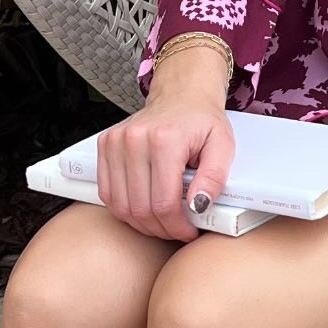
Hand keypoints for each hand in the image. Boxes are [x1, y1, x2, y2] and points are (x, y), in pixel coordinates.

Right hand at [96, 93, 235, 241]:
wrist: (181, 96)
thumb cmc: (201, 121)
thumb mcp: (222, 146)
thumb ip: (214, 178)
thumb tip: (199, 205)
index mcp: (164, 140)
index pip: (164, 202)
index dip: (177, 226)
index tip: (189, 231)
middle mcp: (134, 139)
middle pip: (140, 208)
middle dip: (162, 228)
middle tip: (178, 229)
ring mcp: (115, 142)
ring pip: (120, 206)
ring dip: (142, 223)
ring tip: (163, 221)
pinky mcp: (105, 145)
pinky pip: (107, 193)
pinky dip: (125, 209)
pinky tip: (144, 208)